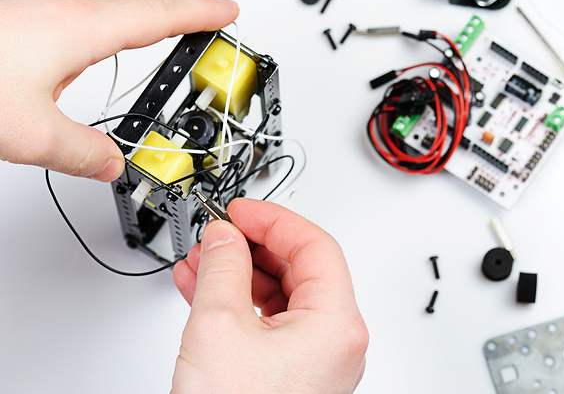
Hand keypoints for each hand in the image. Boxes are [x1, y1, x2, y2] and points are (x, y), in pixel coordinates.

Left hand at [0, 0, 238, 180]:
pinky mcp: (13, 5)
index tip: (227, 12)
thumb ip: (79, 152)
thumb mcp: (26, 133)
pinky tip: (99, 27)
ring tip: (166, 12)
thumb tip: (109, 162)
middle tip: (210, 6)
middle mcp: (60, 2)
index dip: (202, 12)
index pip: (161, 13)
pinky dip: (112, 3)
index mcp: (78, 26)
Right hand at [171, 199, 368, 393]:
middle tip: (219, 232)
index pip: (315, 245)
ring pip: (283, 297)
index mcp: (338, 323)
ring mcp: (318, 362)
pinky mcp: (294, 377)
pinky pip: (271, 325)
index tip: (240, 209)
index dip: (273, 219)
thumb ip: (224, 267)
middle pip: (301, 268)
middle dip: (254, 246)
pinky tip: (205, 290)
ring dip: (241, 274)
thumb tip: (225, 235)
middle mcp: (337, 342)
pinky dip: (240, 304)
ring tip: (203, 260)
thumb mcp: (218, 326)